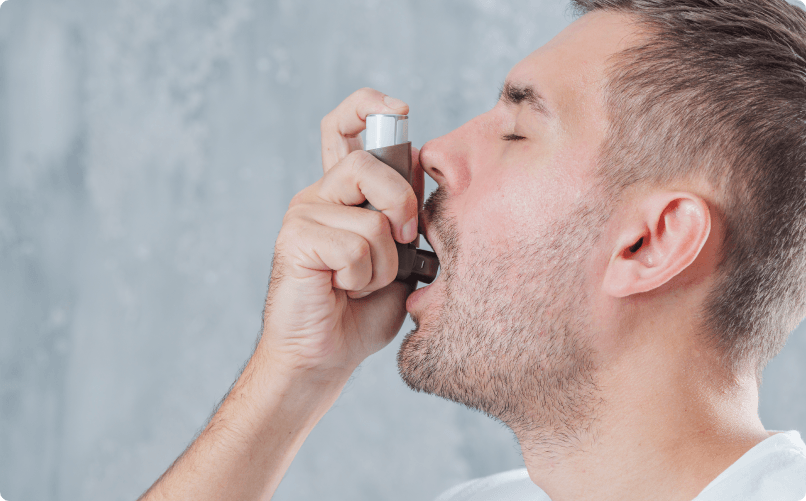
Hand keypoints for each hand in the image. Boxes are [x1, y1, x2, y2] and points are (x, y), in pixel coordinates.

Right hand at [260, 88, 423, 377]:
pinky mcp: (296, 239)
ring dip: (384, 263)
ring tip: (364, 282)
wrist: (325, 357)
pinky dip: (363, 278)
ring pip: (370, 218)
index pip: (343, 126)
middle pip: (369, 165)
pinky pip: (354, 247)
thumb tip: (420, 165)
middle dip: (402, 207)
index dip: (367, 106)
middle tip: (404, 242)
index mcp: (344, 193)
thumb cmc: (362, 310)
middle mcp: (320, 194)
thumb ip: (407, 213)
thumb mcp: (400, 255)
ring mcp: (304, 214)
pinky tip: (344, 290)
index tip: (400, 110)